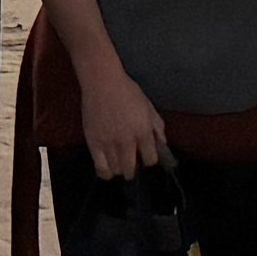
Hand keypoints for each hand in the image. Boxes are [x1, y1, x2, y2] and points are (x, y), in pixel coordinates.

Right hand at [74, 54, 173, 180]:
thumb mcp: (148, 106)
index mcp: (143, 131)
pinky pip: (100, 167)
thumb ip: (157, 126)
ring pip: (116, 170)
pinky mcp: (94, 143)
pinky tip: (108, 170)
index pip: (151, 158)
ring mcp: (109, 143)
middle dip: (133, 170)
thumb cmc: (126, 91)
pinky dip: (105, 172)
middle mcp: (127, 140)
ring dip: (119, 169)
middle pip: (131, 169)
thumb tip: (162, 142)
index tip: (146, 157)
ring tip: (119, 163)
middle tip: (131, 164)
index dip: (150, 160)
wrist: (102, 83)